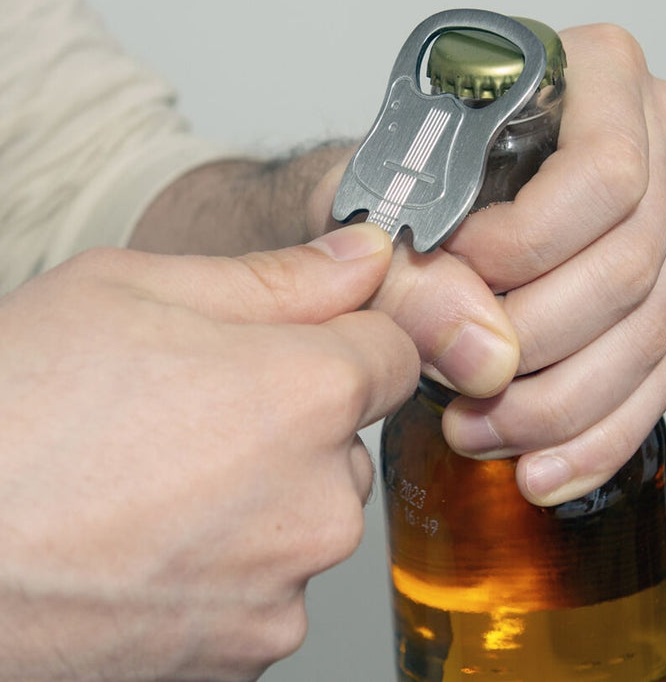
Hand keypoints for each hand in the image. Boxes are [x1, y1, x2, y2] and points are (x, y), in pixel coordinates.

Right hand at [0, 224, 417, 680]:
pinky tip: (153, 540)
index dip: (348, 337)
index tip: (299, 342)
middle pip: (348, 436)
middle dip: (296, 417)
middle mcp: (321, 497)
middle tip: (194, 411)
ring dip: (263, 491)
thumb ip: (279, 274)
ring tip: (160, 480)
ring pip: (310, 509)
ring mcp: (286, 582)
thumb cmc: (15, 412)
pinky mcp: (249, 649)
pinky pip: (272, 579)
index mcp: (311, 392)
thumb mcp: (138, 290)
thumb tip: (363, 256)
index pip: (396, 350)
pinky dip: (233, 558)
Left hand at [310, 23, 665, 506]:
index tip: (455, 276)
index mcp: (595, 74)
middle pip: (634, 264)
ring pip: (651, 335)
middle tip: (457, 384)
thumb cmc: (395, 173)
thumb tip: (476, 350)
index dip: (528, 246)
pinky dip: (597, 434)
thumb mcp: (375, 197)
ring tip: (481, 432)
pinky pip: (659, 376)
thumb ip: (409, 262)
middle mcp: (655, 141)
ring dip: (561, 405)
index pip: (604, 174)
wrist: (408, 195)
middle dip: (537, 344)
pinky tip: (542, 468)